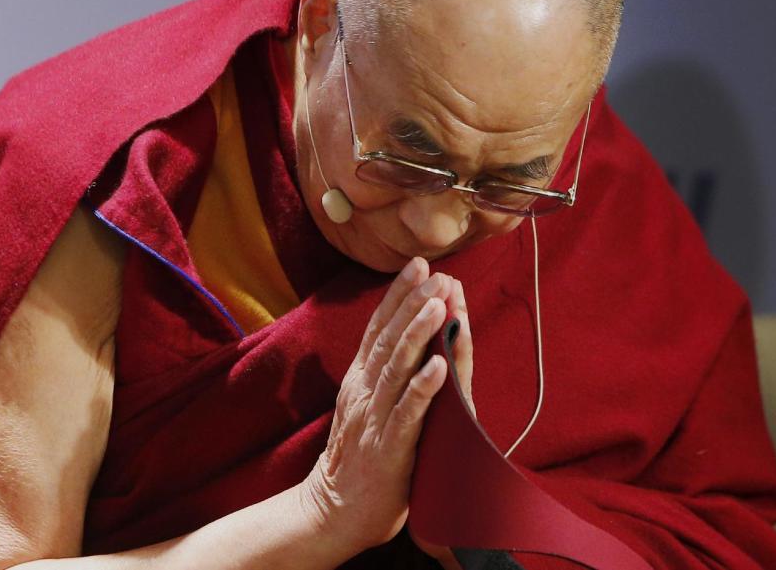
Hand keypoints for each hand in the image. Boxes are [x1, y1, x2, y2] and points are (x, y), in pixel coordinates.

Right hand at [298, 257, 453, 555]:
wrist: (335, 509)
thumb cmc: (359, 456)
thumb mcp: (365, 404)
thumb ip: (381, 372)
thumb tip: (401, 337)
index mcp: (360, 379)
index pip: (378, 328)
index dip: (397, 295)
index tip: (418, 265)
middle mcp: (364, 391)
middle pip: (388, 339)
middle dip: (412, 302)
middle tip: (434, 272)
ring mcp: (375, 417)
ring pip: (397, 368)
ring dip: (418, 333)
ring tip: (439, 303)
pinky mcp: (389, 446)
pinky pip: (408, 413)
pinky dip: (423, 387)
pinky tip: (440, 366)